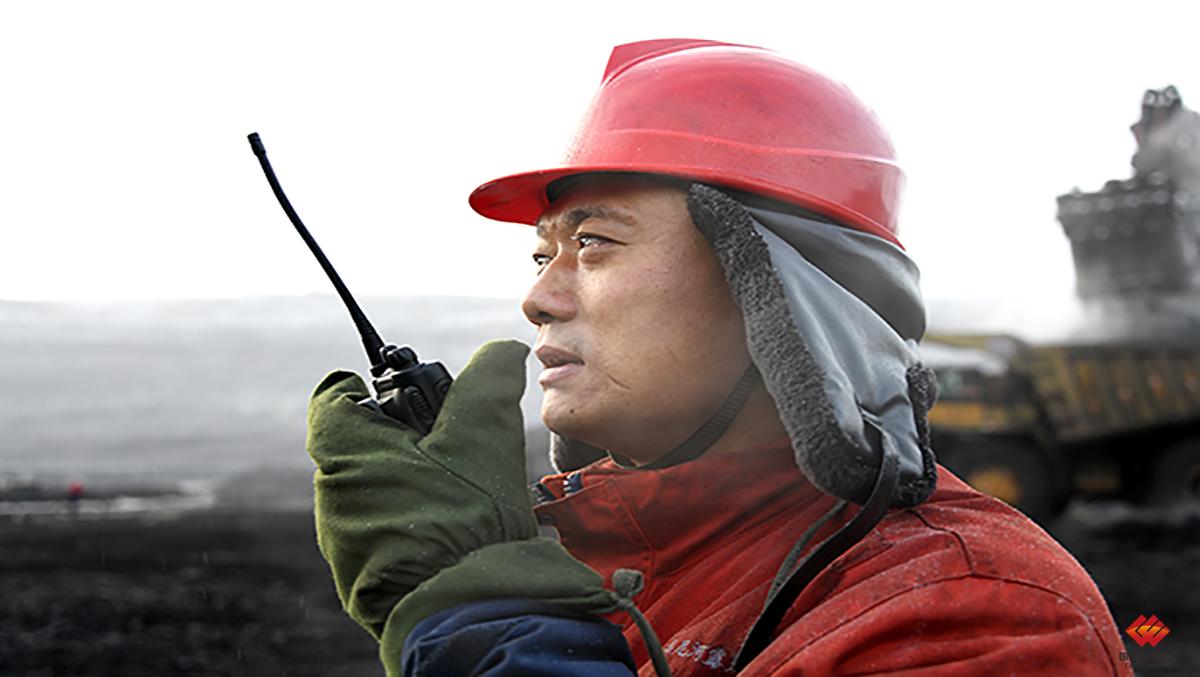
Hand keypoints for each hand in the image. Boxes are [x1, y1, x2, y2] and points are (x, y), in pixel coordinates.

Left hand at [306, 340, 538, 636]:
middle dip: (407, 438)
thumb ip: (489, 379)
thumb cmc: (467, 519)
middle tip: (457, 446)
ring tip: (463, 494)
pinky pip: (382, 529)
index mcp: (344, 451)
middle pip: (363, 442)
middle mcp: (330, 495)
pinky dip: (414, 520)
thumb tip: (503, 349)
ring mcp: (343, 541)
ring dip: (414, 481)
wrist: (466, 610)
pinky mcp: (361, 575)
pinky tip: (453, 529)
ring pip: (376, 488)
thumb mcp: (485, 433)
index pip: (336, 394)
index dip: (373, 385)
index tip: (411, 395)